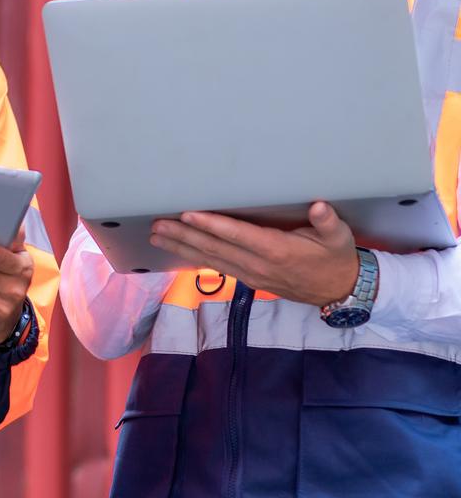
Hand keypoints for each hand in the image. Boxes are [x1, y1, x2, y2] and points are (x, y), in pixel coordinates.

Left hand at [148, 202, 359, 305]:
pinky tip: (177, 251)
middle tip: (158, 224)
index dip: (212, 225)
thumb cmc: (337, 257)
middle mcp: (259, 265)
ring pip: (210, 259)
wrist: (339, 291)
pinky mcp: (248, 280)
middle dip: (184, 235)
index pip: (237, 235)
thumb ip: (327, 221)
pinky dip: (194, 258)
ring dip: (182, 247)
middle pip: (215, 248)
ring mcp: (251, 275)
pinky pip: (216, 267)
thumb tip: (320, 206)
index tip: (188, 215)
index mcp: (277, 250)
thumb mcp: (339, 237)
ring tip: (157, 236)